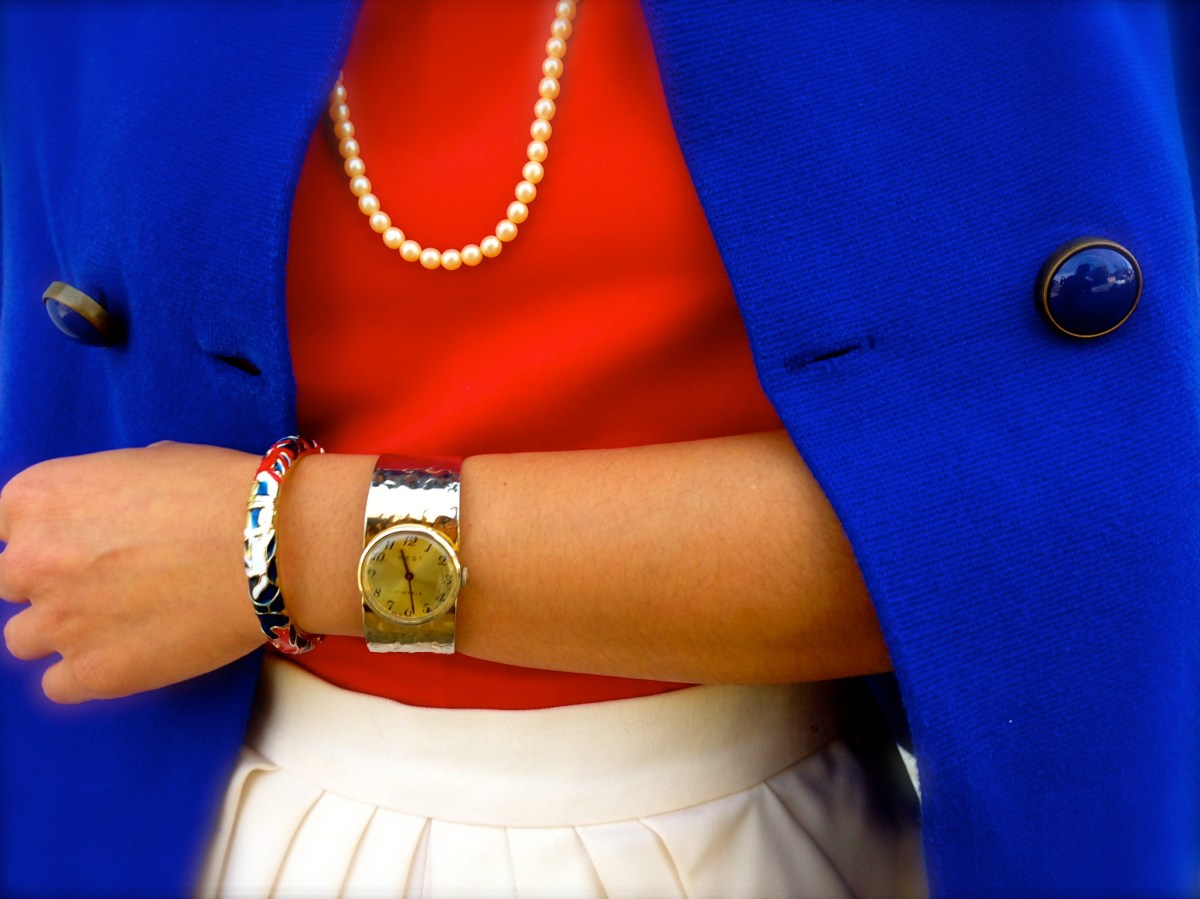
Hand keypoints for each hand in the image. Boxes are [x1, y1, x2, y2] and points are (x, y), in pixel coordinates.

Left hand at [0, 443, 266, 702]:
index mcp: (39, 497)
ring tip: (117, 620)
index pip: (0, 526)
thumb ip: (97, 495)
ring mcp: (59, 622)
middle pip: (7, 583)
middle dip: (49, 581)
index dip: (38, 535)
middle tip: (103, 579)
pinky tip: (127, 652)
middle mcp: (31, 560)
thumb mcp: (145, 463)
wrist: (272, 546)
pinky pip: (57, 685)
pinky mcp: (94, 673)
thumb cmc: (222, 493)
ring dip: (61, 629)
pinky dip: (85, 673)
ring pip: (23, 639)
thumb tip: (101, 518)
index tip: (68, 542)